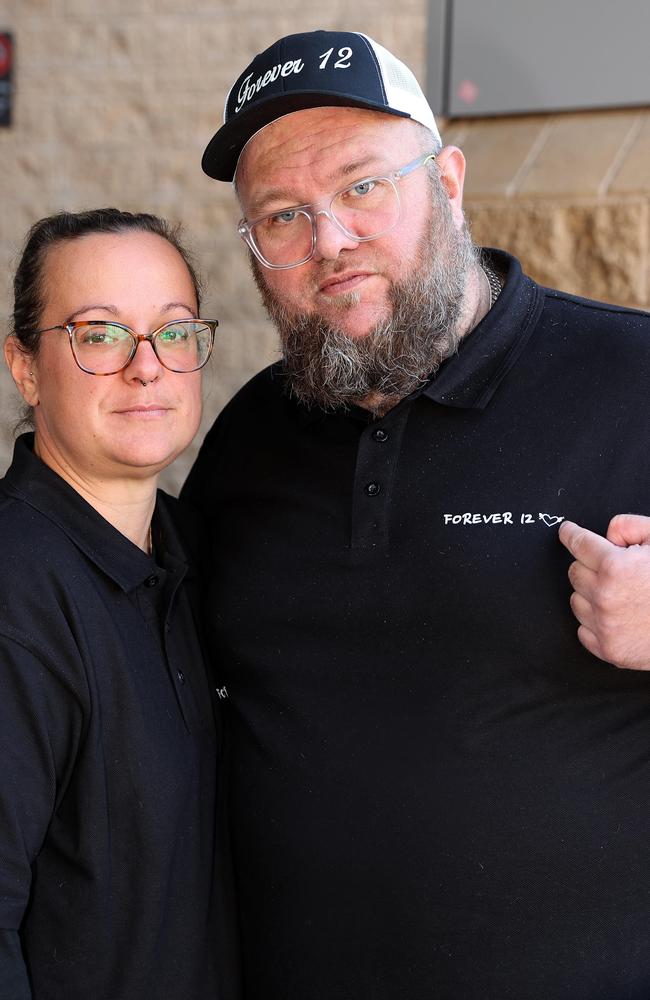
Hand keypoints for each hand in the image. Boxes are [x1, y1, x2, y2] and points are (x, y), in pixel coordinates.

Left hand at [558, 515, 649, 669]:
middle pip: (574, 572)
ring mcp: (605, 626)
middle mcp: (605, 597)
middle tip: (612, 569)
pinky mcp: (609, 649)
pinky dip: (594, 621)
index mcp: (615, 567)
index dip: (571, 534)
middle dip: (589, 565)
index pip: (579, 544)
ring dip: (591, 594)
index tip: (566, 532)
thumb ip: (630, 527)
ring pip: (576, 601)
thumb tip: (608, 535)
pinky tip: (616, 615)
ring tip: (620, 594)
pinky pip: (583, 630)